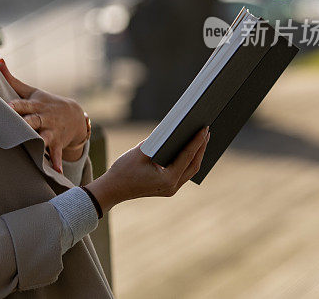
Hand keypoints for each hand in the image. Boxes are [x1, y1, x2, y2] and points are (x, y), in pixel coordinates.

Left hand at [0, 58, 88, 172]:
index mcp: (36, 105)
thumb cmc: (46, 103)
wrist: (75, 115)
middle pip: (34, 121)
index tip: (7, 107)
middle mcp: (44, 118)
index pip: (25, 105)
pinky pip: (58, 153)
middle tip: (17, 128)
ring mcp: (52, 131)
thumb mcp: (33, 91)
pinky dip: (58, 162)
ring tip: (37, 149)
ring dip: (42, 143)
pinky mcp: (58, 143)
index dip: (17, 105)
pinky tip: (56, 172)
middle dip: (27, 124)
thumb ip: (14, 80)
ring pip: (46, 137)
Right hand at [85, 126, 209, 213]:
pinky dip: (187, 160)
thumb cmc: (123, 170)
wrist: (112, 190)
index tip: (205, 129)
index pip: (187, 157)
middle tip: (207, 130)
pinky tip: (188, 148)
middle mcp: (172, 187)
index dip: (197, 141)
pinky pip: (182, 172)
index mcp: (167, 179)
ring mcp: (170, 189)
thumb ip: (157, 141)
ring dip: (196, 154)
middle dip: (201, 147)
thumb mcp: (140, 152)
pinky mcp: (166, 187)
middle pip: (193, 165)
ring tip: (202, 137)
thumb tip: (173, 130)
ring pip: (190, 170)